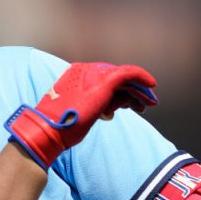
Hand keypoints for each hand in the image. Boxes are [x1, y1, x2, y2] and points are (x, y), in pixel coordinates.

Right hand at [5, 62, 156, 167]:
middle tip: (144, 103)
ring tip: (150, 102)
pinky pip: (129, 74)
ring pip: (124, 77)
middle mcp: (84, 70)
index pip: (104, 78)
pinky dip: (142, 77)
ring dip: (139, 89)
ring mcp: (94, 74)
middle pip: (115, 77)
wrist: (48, 130)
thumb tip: (115, 107)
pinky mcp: (104, 82)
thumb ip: (97, 105)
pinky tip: (152, 84)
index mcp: (75, 75)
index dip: (119, 91)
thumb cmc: (60, 127)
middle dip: (132, 90)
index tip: (129, 103)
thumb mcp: (81, 114)